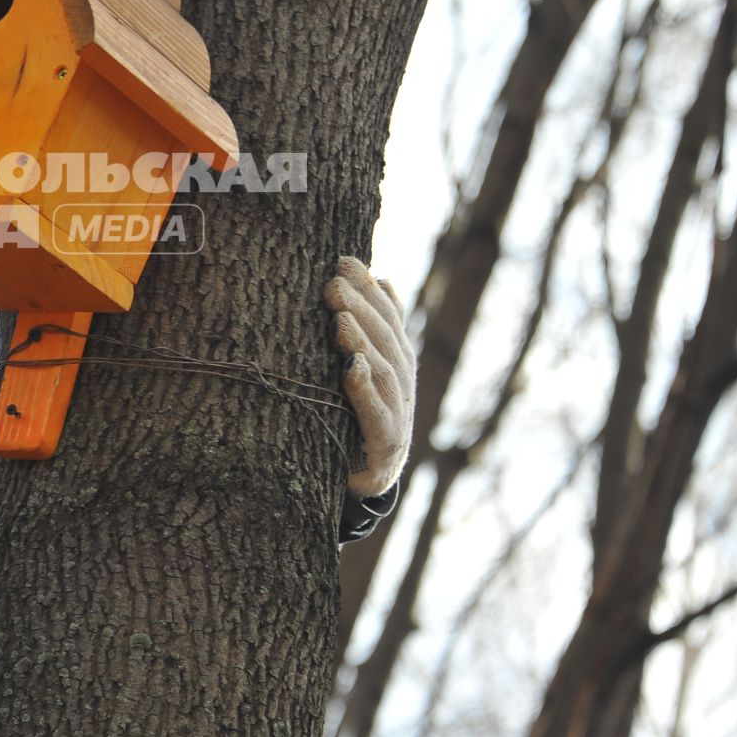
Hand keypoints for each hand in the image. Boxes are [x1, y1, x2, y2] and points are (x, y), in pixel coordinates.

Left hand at [325, 256, 415, 497]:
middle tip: (333, 283)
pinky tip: (352, 368)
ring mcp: (399, 412)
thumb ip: (375, 326)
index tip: (343, 260)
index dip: (369, 287)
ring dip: (362, 341)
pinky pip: (376, 414)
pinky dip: (364, 389)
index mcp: (398, 357)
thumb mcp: (370, 366)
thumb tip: (382, 276)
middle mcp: (403, 381)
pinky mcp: (386, 444)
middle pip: (385, 338)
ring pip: (383, 369)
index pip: (388, 315)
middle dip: (362, 307)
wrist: (368, 476)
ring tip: (339, 318)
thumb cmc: (362, 412)